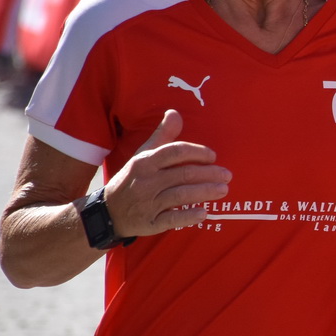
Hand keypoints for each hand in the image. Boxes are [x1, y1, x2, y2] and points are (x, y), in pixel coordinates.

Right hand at [102, 110, 229, 236]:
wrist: (108, 212)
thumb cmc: (132, 179)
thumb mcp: (142, 155)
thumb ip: (162, 135)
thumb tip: (175, 113)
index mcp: (145, 162)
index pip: (174, 152)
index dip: (196, 152)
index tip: (212, 156)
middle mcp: (145, 181)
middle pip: (182, 174)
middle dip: (208, 174)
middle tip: (227, 175)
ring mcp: (147, 203)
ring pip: (179, 195)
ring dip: (204, 192)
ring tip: (223, 190)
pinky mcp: (149, 223)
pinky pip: (171, 219)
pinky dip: (188, 216)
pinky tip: (204, 213)